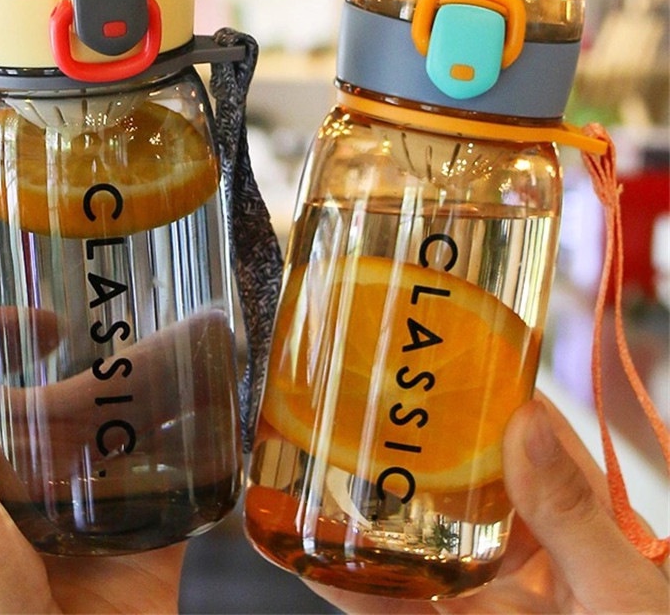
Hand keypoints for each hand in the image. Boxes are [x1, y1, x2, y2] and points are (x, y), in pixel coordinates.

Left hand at [0, 308, 185, 613]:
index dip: (11, 342)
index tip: (46, 320)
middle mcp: (32, 492)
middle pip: (64, 404)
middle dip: (96, 360)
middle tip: (132, 323)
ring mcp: (92, 516)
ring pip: (121, 434)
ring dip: (151, 390)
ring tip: (185, 342)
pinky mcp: (145, 539)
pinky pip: (175, 480)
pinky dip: (195, 440)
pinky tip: (212, 401)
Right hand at [306, 394, 668, 613]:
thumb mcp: (620, 588)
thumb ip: (571, 512)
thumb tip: (523, 418)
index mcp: (573, 517)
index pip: (521, 432)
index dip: (481, 389)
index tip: (434, 353)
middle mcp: (527, 546)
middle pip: (458, 479)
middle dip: (411, 443)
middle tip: (355, 404)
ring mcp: (489, 591)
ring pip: (422, 539)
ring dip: (372, 510)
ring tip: (322, 471)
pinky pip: (404, 607)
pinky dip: (360, 590)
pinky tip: (323, 566)